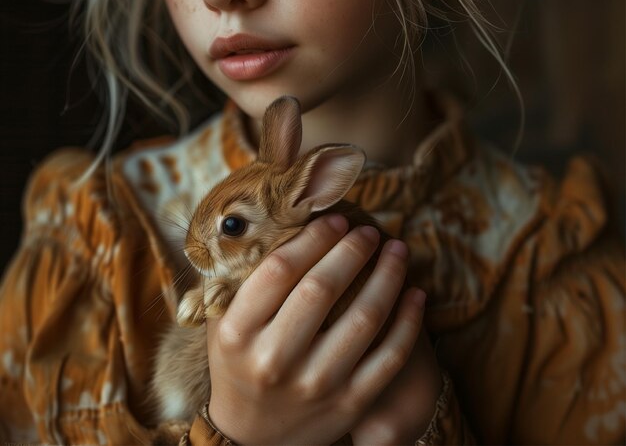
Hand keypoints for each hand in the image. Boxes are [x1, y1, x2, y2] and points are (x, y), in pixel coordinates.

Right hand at [204, 214, 425, 444]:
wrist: (251, 438)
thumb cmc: (239, 364)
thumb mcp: (224, 324)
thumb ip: (246, 281)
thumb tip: (288, 224)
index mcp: (239, 332)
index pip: (280, 269)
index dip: (314, 237)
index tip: (336, 219)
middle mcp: (274, 359)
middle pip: (323, 287)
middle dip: (353, 250)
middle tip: (370, 231)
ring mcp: (316, 384)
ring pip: (364, 318)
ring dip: (389, 276)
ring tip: (398, 250)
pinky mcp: (349, 403)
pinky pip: (390, 356)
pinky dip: (409, 321)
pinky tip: (416, 293)